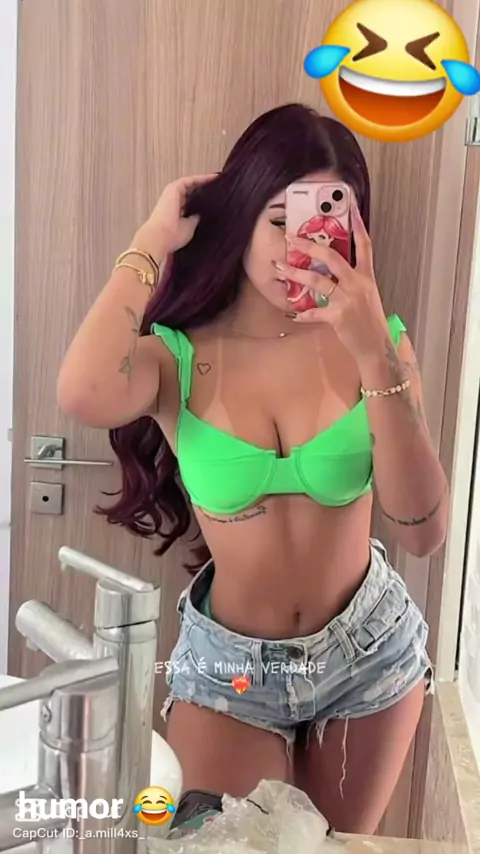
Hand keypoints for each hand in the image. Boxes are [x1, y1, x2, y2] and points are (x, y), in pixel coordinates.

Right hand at [137, 174, 216, 257]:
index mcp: (177, 212)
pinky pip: (190, 181)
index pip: (193, 203)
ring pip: (191, 185)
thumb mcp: (190, 227)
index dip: (205, 200)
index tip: (219, 199)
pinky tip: (214, 177)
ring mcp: (173, 194)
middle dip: (206, 190)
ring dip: (204, 182)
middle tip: (222, 189)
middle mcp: (174, 201)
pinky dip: (201, 178)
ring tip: (219, 181)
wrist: (162, 236)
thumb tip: (204, 212)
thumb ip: (196, 218)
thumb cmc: (174, 236)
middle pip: (192, 193)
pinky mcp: (173, 188)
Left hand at [278, 201, 389, 361]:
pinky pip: (315, 313)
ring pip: (318, 281)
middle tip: (292, 239)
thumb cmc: (370, 323)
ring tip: (281, 268)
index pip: (365, 246)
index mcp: (366, 277)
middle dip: (311, 246)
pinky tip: (292, 314)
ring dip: (297, 274)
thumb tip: (335, 272)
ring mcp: (348, 300)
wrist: (377, 347)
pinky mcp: (338, 317)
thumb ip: (353, 282)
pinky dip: (303, 314)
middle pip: (333, 258)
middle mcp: (358, 285)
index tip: (351, 208)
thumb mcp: (368, 297)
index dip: (358, 226)